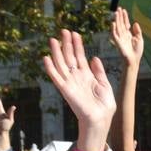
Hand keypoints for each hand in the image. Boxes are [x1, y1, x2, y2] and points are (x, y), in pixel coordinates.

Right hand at [42, 30, 114, 150]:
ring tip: (53, 39)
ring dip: (56, 52)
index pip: (80, 56)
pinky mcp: (65, 90)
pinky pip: (56, 77)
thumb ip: (99, 71)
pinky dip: (50, 68)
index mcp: (87, 76)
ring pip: (61, 64)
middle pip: (69, 57)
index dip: (77, 45)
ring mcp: (70, 83)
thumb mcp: (105, 84)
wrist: (100, 119)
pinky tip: (46, 58)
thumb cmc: (104, 105)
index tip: (75, 33)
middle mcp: (77, 78)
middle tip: (63, 30)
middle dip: (66, 44)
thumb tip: (94, 57)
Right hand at [110, 7, 143, 67]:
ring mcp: (120, 38)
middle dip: (119, 16)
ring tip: (116, 12)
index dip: (124, 17)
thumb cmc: (137, 52)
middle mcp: (123, 35)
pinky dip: (113, 29)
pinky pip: (114, 35)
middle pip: (121, 23)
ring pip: (117, 27)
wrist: (134, 60)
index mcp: (128, 34)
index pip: (125, 23)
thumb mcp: (140, 39)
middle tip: (118, 8)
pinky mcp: (117, 42)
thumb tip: (135, 22)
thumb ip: (137, 31)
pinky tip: (113, 23)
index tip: (124, 10)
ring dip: (116, 20)